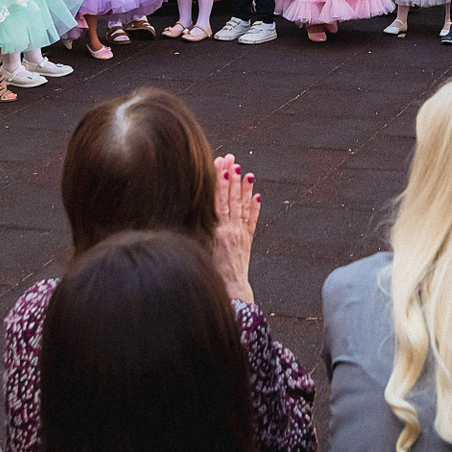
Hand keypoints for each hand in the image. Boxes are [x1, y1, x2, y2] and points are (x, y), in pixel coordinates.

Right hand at [211, 154, 259, 305]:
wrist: (231, 291)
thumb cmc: (210, 272)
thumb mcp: (199, 249)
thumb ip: (198, 228)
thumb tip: (195, 209)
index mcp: (217, 229)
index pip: (218, 198)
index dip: (219, 180)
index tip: (220, 163)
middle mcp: (231, 229)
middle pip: (231, 197)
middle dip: (231, 177)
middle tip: (232, 159)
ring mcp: (241, 234)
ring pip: (243, 206)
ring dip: (244, 187)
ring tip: (246, 171)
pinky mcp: (247, 242)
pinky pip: (252, 221)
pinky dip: (255, 207)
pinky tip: (257, 195)